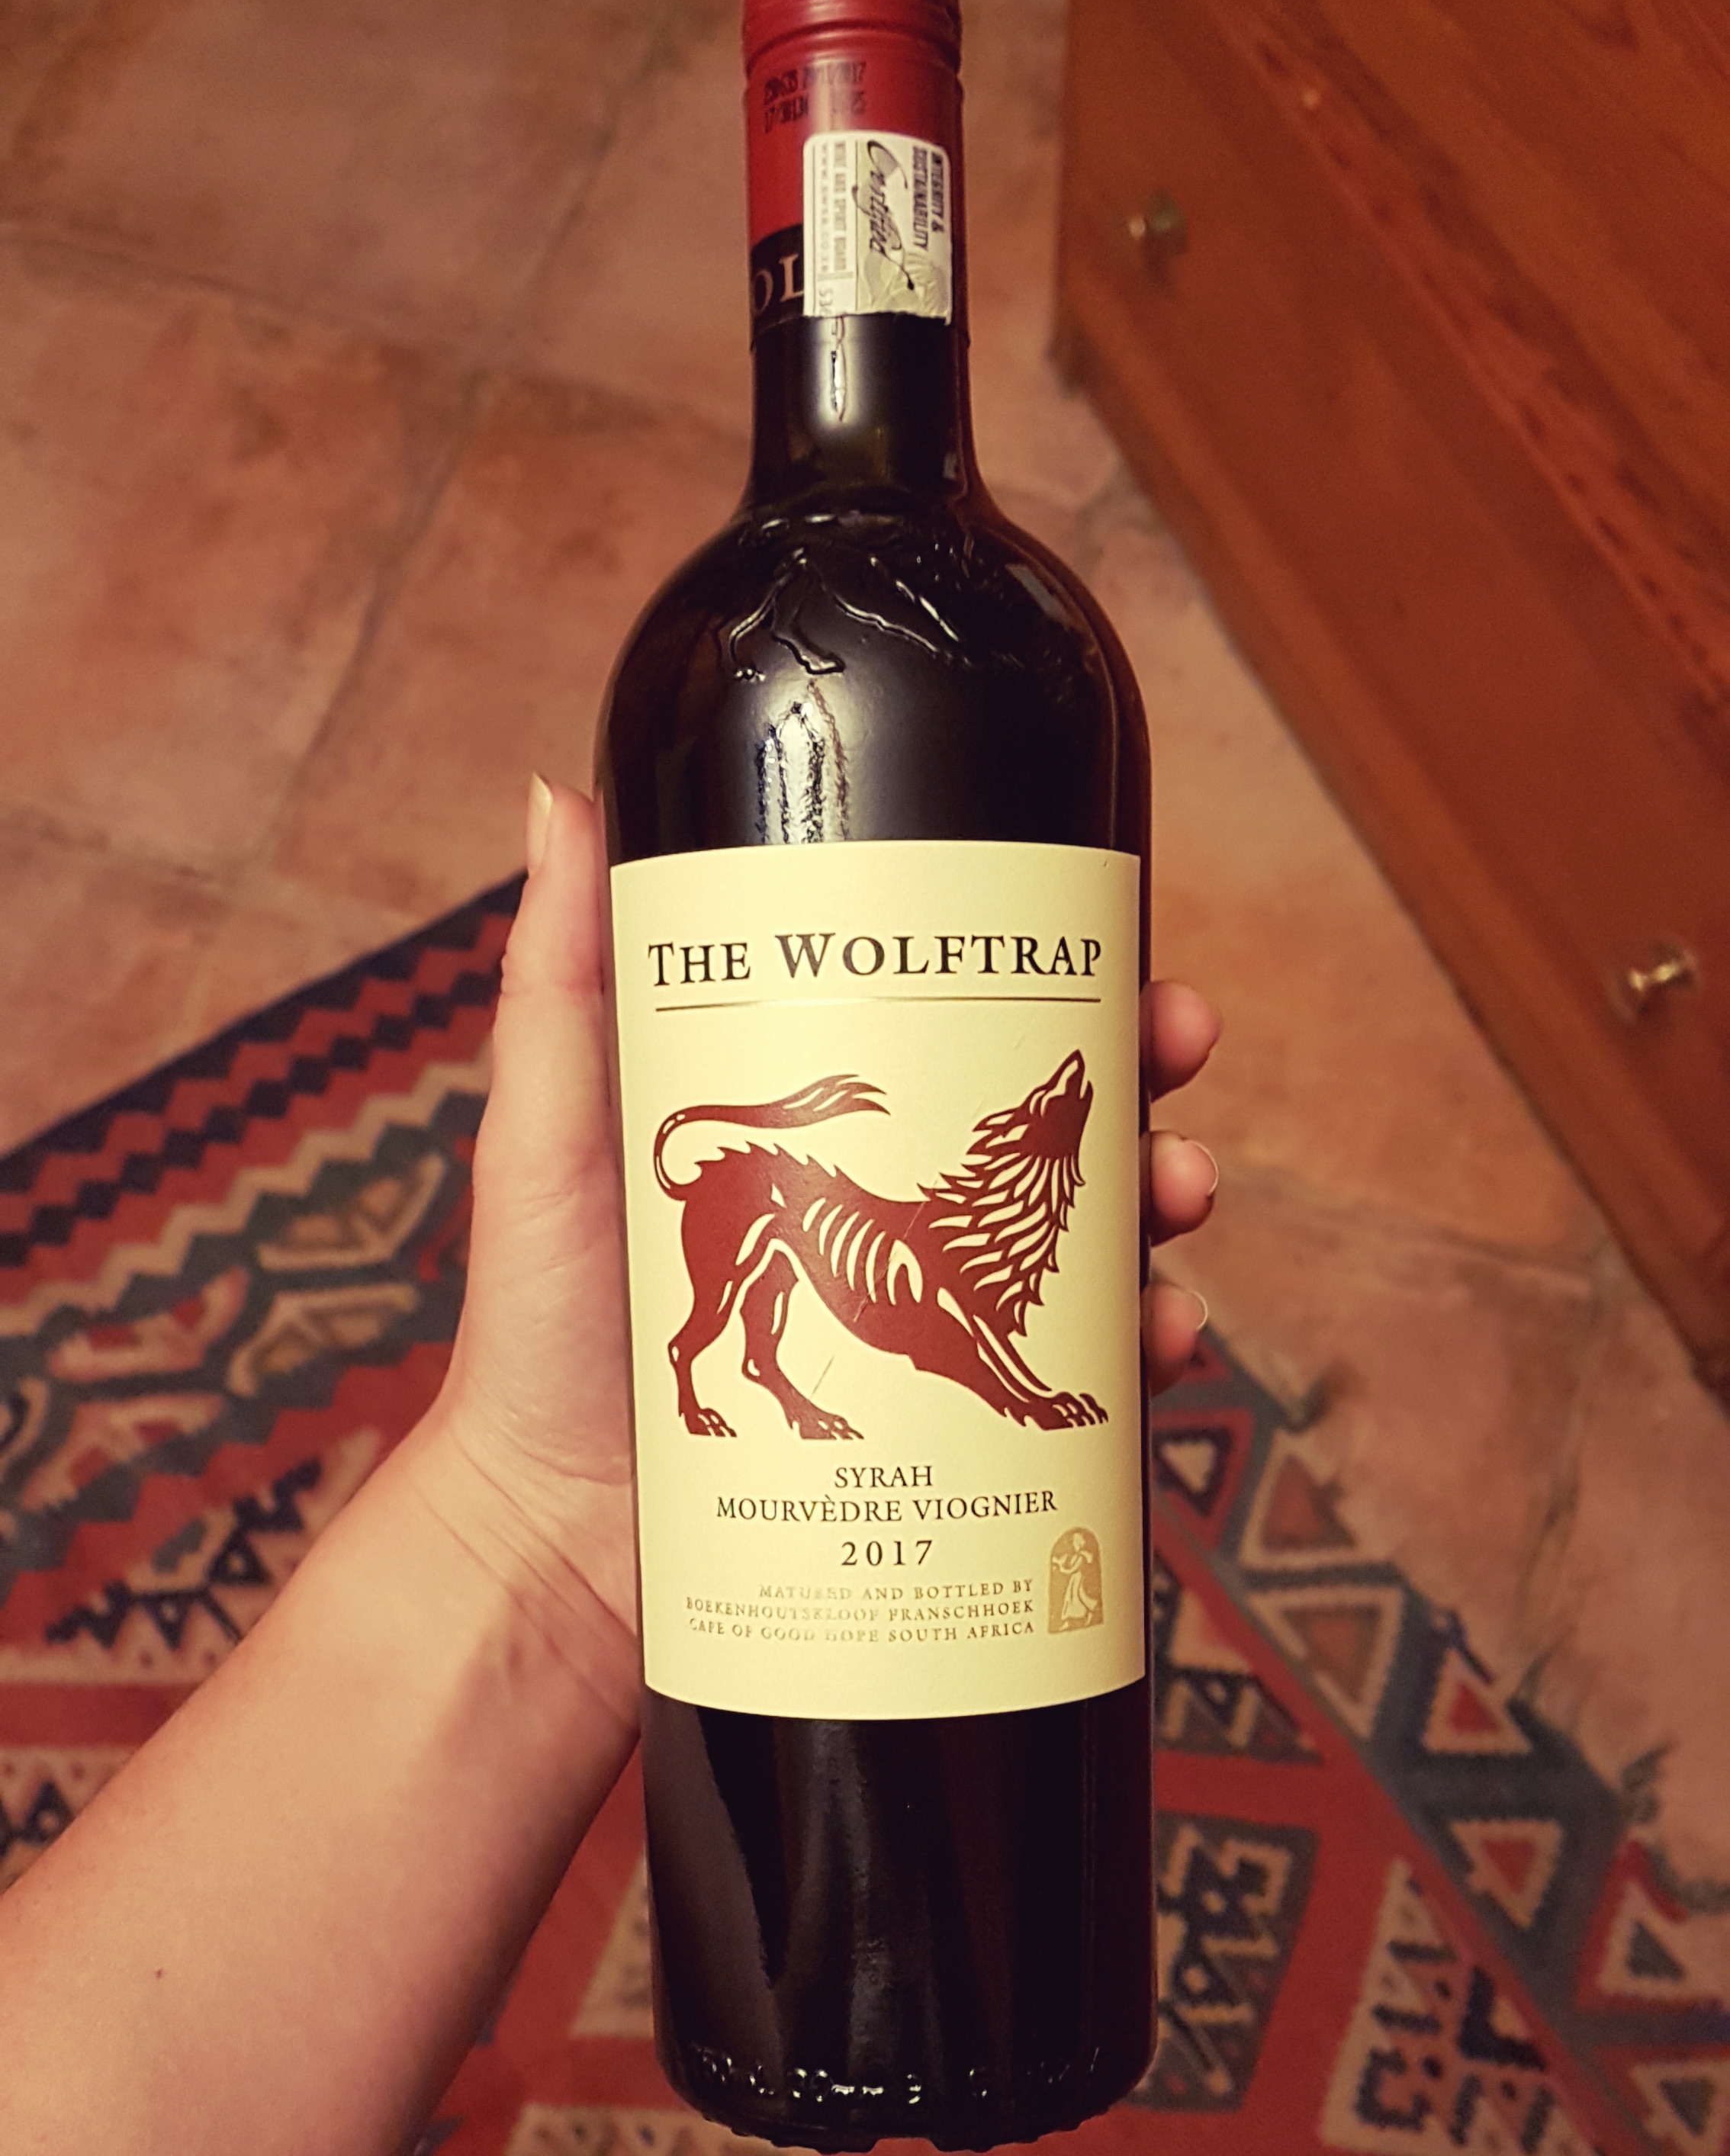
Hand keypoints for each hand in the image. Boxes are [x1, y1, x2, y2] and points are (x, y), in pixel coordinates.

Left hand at [422, 780, 1220, 1644]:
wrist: (549, 1535)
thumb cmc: (538, 1325)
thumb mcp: (552, 1128)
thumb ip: (559, 976)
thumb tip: (560, 797)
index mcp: (819, 1142)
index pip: (953, 1039)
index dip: (1052, 989)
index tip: (1120, 952)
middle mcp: (884, 1221)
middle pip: (1039, 1136)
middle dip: (1134, 1086)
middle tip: (1176, 1053)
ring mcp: (919, 1326)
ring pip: (1078, 1244)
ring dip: (1155, 1202)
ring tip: (1179, 1190)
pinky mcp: (938, 1425)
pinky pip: (1064, 1378)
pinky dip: (1133, 1349)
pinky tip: (1158, 1335)